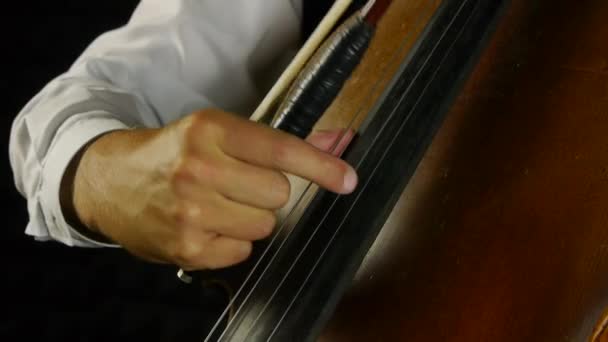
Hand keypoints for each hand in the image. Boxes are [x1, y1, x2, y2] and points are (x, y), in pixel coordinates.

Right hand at [62, 109, 356, 270]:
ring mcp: (191, 212)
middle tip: (235, 182)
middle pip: (279, 193)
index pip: (281, 150)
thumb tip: (336, 142)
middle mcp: (199, 168)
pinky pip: (244, 249)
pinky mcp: (187, 248)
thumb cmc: (172, 153)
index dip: (321, 166)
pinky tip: (206, 225)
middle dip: (266, 190)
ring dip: (250, 217)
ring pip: (265, 224)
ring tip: (218, 204)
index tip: (348, 179)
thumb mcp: (217, 132)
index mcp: (210, 130)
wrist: (111, 181)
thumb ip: (281, 141)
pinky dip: (232, 241)